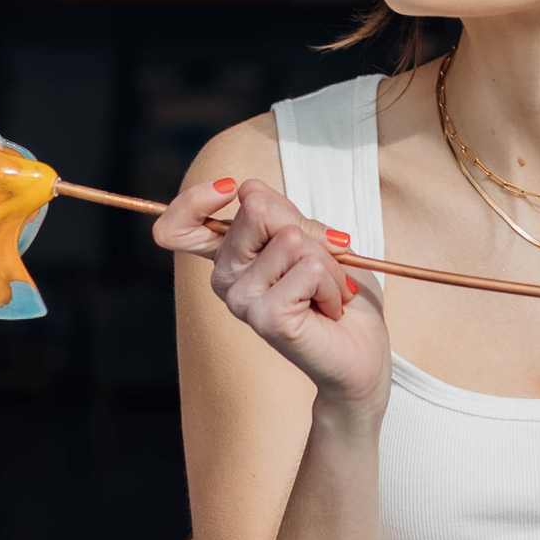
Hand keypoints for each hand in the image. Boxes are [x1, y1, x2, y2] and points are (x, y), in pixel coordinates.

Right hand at [155, 176, 389, 411]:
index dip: (195, 198)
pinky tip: (329, 308)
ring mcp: (240, 300)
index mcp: (229, 256)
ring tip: (327, 291)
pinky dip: (332, 283)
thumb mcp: (313, 238)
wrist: (361, 351)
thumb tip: (249, 191)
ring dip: (328, 262)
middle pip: (255, 208)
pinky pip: (309, 269)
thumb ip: (282, 213)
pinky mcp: (265, 318)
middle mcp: (225, 278)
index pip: (178, 226)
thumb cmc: (337, 294)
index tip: (229, 188)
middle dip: (306, 228)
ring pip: (292, 239)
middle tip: (319, 264)